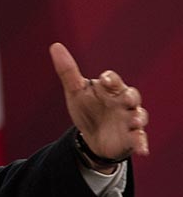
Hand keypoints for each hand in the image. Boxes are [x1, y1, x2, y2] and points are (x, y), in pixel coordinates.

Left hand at [50, 43, 148, 170]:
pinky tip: (141, 150)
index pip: (113, 81)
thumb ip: (68, 71)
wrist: (92, 136)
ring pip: (139, 116)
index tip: (104, 79)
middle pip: (131, 96)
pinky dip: (141, 143)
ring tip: (134, 121)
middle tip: (125, 99)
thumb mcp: (76, 91)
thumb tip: (55, 46)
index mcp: (110, 89)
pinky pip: (140, 139)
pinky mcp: (132, 137)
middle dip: (129, 97)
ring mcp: (129, 119)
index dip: (110, 80)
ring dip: (138, 118)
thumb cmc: (87, 108)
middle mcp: (124, 102)